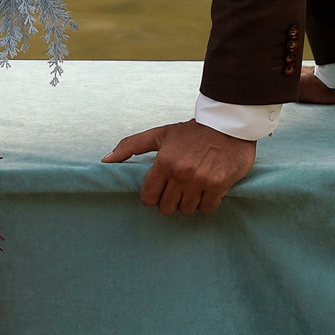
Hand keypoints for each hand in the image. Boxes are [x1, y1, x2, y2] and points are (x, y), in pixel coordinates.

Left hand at [102, 119, 256, 215]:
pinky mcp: (219, 185)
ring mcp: (200, 180)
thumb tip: (106, 160)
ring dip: (190, 202)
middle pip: (167, 208)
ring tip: (194, 188)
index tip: (161, 190)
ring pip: (187, 210)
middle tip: (179, 189)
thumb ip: (131, 146)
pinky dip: (207, 202)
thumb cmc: (192, 131)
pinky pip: (207, 208)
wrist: (228, 124)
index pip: (148, 198)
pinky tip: (208, 190)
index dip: (153, 197)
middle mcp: (180, 173)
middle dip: (171, 201)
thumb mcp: (160, 134)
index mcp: (163, 162)